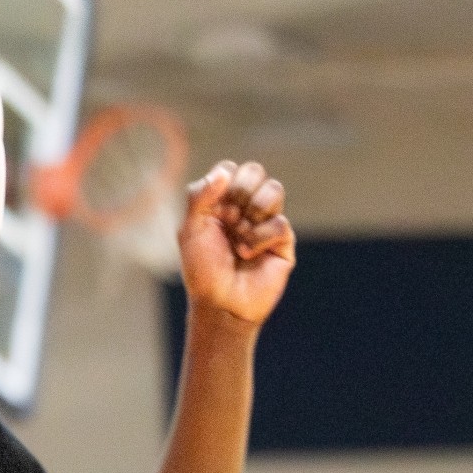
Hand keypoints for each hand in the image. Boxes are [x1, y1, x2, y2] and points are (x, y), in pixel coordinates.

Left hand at [177, 161, 294, 327]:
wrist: (221, 304)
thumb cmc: (202, 269)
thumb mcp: (190, 230)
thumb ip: (200, 196)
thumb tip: (223, 172)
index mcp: (220, 201)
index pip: (230, 169)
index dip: (223, 182)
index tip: (213, 207)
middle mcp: (244, 208)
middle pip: (256, 171)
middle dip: (241, 190)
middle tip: (230, 215)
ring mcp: (265, 223)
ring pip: (274, 189)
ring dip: (254, 210)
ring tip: (240, 234)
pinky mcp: (282, 242)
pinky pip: (279, 223)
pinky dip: (258, 238)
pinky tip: (246, 254)